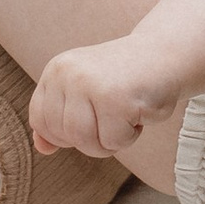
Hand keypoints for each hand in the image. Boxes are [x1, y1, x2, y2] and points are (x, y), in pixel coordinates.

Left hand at [29, 40, 169, 161]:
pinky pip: (115, 142)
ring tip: (124, 116)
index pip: (40, 121)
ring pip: (86, 142)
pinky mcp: (116, 99)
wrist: (164, 55)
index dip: (64, 134)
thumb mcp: (83, 94)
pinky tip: (139, 111)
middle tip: (112, 117)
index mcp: (56, 71)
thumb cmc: (123, 79)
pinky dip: (131, 135)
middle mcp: (68, 74)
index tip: (89, 121)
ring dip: (110, 141)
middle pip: (64, 136)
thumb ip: (59, 119)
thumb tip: (41, 148)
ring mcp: (91, 85)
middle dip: (91, 138)